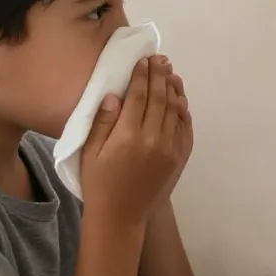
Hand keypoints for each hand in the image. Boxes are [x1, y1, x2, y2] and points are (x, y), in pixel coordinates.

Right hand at [79, 56, 192, 223]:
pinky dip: (183, 110)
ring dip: (173, 88)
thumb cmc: (99, 183)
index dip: (140, 75)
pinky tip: (179, 98)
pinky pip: (184, 127)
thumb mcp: (91, 152)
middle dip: (159, 75)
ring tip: (170, 72)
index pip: (138, 96)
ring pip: (174, 110)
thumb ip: (103, 122)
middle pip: (159, 98)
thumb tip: (115, 94)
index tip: (142, 60)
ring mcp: (170, 148)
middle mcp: (153, 139)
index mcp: (128, 136)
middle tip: (160, 58)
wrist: (122, 216)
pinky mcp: (179, 157)